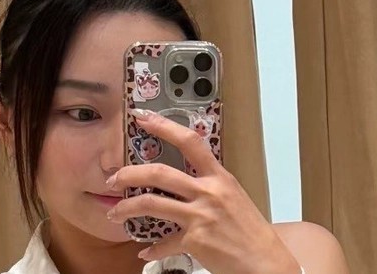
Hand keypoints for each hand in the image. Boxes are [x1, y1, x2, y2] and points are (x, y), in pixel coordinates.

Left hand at [105, 108, 299, 272]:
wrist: (262, 259)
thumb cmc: (249, 229)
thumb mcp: (233, 196)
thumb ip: (210, 186)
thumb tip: (187, 184)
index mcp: (219, 176)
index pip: (190, 142)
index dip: (165, 127)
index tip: (145, 118)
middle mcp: (208, 191)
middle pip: (161, 173)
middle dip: (131, 173)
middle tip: (114, 177)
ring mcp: (200, 216)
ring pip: (153, 204)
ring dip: (127, 208)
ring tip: (114, 213)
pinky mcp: (194, 241)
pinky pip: (163, 243)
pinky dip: (151, 248)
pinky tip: (144, 251)